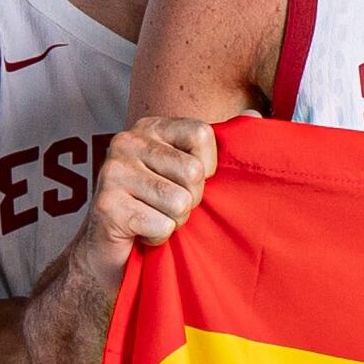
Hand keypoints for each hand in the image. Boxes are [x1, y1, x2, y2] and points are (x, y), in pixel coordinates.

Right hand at [93, 115, 219, 253]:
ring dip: (174, 221)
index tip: (188, 182)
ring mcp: (113, 171)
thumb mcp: (186, 170)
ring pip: (179, 202)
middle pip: (193, 172)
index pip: (202, 134)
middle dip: (190, 200)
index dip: (207, 168)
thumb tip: (256, 115)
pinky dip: (157, 237)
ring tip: (153, 218)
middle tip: (167, 207)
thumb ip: (218, 143)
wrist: (107, 249)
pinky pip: (162, 226)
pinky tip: (140, 232)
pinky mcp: (107, 205)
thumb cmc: (156, 207)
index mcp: (150, 127)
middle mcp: (127, 141)